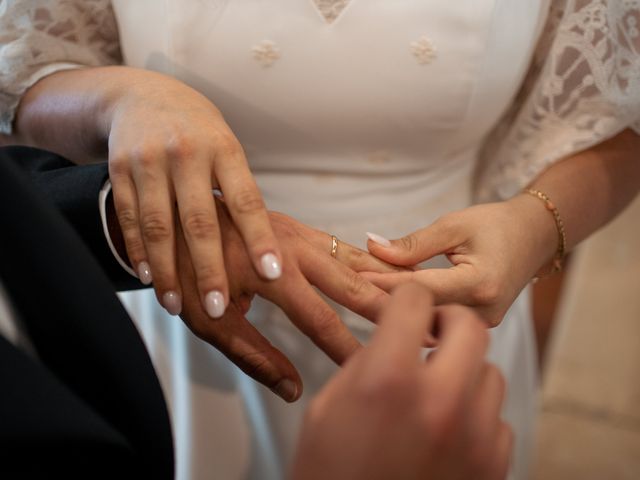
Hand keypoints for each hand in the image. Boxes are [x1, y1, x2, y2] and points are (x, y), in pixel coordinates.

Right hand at [105, 68, 279, 317]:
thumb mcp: (227, 150)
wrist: (143, 96)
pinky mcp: (120, 168)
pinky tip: (147, 277)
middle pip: (200, 220)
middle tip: (217, 307)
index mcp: (224, 150)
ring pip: (159, 225)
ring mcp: (150, 160)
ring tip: (176, 306)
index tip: (273, 273)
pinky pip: (129, 216)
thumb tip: (262, 250)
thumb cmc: (200, 134)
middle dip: (209, 268)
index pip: (247, 200)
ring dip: (168, 270)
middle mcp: (187, 153)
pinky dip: (137, 249)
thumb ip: (239, 194)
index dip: (260, 238)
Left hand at [174, 204, 402, 400]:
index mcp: (268, 272)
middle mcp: (291, 247)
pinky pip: (343, 246)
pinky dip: (371, 262)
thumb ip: (253, 355)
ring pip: (355, 258)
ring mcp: (299, 232)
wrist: (175, 215)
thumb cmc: (187, 271)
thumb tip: (292, 387)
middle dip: (389, 308)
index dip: (347, 347)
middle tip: (425, 327)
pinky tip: (390, 275)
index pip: (319, 318)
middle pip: (352, 282)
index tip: (372, 367)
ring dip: (389, 280)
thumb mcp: (210, 322)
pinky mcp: (300, 227)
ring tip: (422, 299)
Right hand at [291, 283, 511, 479]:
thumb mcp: (329, 406)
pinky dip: (477, 416)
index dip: (406, 299)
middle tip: (432, 334)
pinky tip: (450, 430)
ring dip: (464, 371)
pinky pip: (498, 419)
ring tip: (438, 390)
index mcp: (387, 381)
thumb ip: (368, 361)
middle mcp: (438, 403)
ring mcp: (472, 438)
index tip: (406, 307)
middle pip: (470, 326)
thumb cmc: (331, 476)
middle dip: (448, 322)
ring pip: (490, 372)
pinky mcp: (491, 468)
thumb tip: (395, 335)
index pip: (415, 301)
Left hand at [362, 197, 557, 325]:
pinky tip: (392, 300)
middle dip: (385, 299)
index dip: (384, 283)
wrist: (535, 238)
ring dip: (398, 308)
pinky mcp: (478, 326)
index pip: (421, 288)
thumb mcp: (455, 225)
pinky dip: (416, 311)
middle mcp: (483, 312)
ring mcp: (482, 325)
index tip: (353, 279)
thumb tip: (373, 247)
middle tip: (350, 288)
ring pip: (429, 321)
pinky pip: (440, 321)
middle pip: (423, 311)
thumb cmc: (497, 225)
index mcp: (480, 284)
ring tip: (366, 293)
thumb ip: (414, 242)